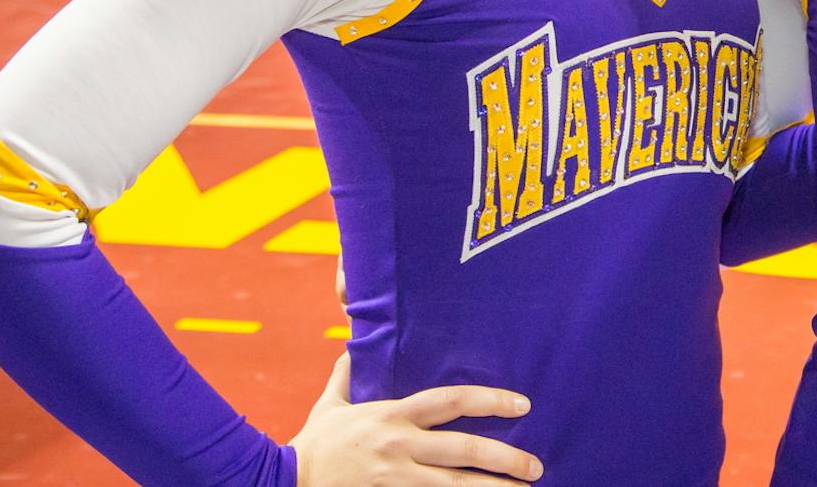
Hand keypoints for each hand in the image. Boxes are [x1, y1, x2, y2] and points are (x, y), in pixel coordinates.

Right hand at [290, 354, 542, 484]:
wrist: (281, 482)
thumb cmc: (311, 444)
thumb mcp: (330, 404)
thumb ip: (347, 374)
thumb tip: (354, 343)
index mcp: (392, 416)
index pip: (451, 401)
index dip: (489, 400)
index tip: (522, 404)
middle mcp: (400, 446)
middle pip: (464, 450)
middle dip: (505, 458)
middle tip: (534, 467)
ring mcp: (395, 478)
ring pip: (455, 486)